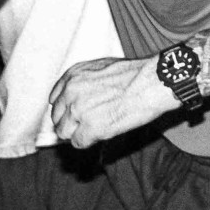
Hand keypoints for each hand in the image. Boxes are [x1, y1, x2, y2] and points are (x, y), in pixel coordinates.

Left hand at [49, 55, 178, 146]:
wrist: (154, 82)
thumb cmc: (137, 73)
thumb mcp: (102, 66)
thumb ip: (84, 81)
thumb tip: (80, 96)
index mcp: (72, 76)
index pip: (55, 99)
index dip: (66, 108)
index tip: (75, 113)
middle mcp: (70, 92)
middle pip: (57, 117)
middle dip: (70, 122)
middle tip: (86, 124)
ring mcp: (79, 111)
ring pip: (64, 132)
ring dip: (77, 133)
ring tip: (93, 130)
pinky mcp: (91, 128)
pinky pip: (78, 142)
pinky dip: (88, 141)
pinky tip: (101, 134)